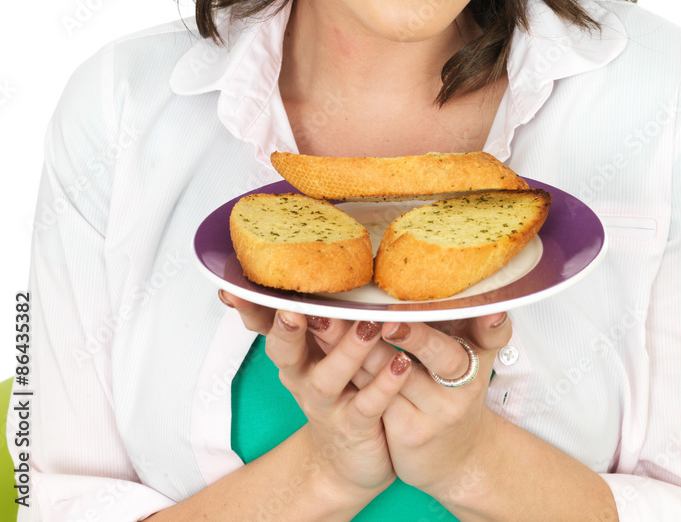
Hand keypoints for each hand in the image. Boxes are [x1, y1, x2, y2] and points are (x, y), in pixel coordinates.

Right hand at [219, 293, 412, 495]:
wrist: (345, 462)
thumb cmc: (337, 391)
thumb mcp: (318, 353)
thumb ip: (316, 315)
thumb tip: (308, 261)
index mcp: (292, 353)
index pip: (264, 324)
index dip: (249, 307)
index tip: (234, 287)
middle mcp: (301, 377)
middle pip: (285, 351)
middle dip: (287, 329)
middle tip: (292, 310)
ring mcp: (326, 404)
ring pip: (329, 377)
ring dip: (348, 349)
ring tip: (369, 325)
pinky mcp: (354, 426)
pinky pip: (368, 404)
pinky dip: (385, 384)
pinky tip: (402, 364)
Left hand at [307, 312, 512, 500]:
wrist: (459, 458)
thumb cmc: (458, 391)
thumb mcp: (474, 357)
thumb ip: (473, 323)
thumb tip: (472, 289)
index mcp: (480, 356)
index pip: (491, 335)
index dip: (489, 323)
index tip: (477, 309)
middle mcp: (465, 387)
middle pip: (442, 355)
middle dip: (414, 334)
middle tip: (384, 317)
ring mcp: (437, 413)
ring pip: (396, 372)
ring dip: (363, 344)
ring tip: (331, 319)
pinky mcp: (409, 433)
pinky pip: (376, 396)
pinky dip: (352, 369)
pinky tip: (328, 349)